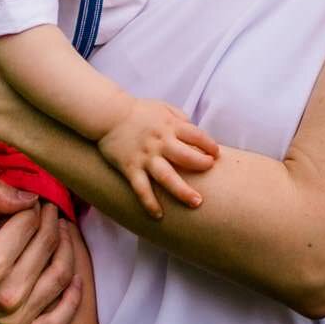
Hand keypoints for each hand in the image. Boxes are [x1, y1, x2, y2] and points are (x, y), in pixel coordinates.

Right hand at [0, 182, 81, 323]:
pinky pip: (59, 321)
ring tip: (62, 232)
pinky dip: (73, 299)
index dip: (33, 206)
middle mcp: (6, 295)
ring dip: (68, 248)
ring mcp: (14, 319)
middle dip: (52, 221)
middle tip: (50, 211)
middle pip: (48, 245)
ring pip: (61, 275)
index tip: (32, 202)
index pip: (31, 223)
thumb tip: (30, 197)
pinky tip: (76, 278)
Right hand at [97, 97, 220, 218]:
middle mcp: (160, 142)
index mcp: (170, 126)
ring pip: (167, 177)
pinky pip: (141, 188)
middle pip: (186, 157)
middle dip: (202, 165)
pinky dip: (149, 203)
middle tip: (211, 173)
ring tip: (196, 202)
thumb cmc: (139, 111)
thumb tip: (196, 134)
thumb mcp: (164, 108)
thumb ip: (181, 119)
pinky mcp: (130, 167)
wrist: (108, 114)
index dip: (209, 146)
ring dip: (182, 191)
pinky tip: (158, 215)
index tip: (216, 155)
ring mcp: (145, 156)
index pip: (197, 136)